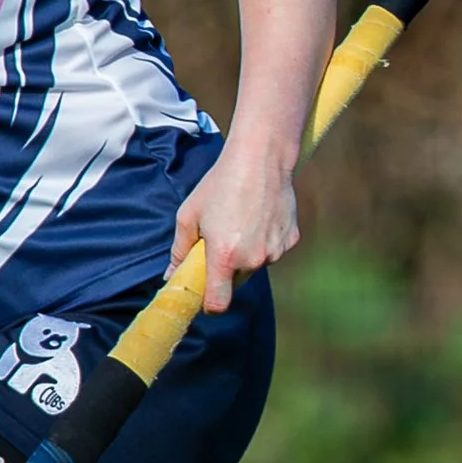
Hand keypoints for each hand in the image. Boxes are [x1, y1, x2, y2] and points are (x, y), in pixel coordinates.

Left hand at [170, 137, 300, 312]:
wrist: (261, 158)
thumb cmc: (219, 185)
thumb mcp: (189, 216)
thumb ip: (179, 251)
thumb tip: (170, 275)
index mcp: (224, 257)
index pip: (218, 303)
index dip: (208, 304)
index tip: (202, 296)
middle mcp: (254, 259)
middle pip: (235, 284)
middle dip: (224, 273)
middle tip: (216, 245)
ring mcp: (276, 251)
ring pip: (254, 267)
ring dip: (244, 257)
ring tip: (238, 224)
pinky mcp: (291, 240)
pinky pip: (272, 251)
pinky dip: (262, 243)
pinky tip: (256, 218)